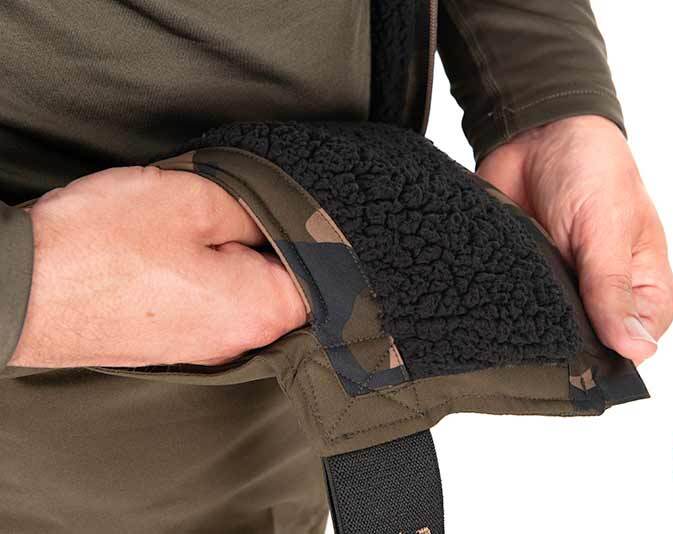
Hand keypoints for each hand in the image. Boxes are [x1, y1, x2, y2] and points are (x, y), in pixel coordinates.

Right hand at [9, 165, 306, 367]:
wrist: (17, 288)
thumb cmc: (99, 248)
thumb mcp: (196, 201)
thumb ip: (257, 214)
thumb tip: (281, 223)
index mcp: (258, 312)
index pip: (324, 279)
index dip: (315, 237)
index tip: (297, 209)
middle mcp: (236, 342)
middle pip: (282, 286)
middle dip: (267, 244)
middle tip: (235, 209)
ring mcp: (201, 347)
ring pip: (241, 292)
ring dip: (228, 256)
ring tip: (191, 227)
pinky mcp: (170, 341)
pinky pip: (206, 303)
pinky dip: (200, 273)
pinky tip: (169, 251)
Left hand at [477, 115, 672, 364]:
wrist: (535, 131)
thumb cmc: (590, 168)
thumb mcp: (605, 230)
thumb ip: (613, 289)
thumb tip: (636, 350)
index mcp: (644, 285)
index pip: (634, 344)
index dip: (608, 355)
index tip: (578, 355)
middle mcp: (603, 293)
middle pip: (588, 344)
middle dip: (564, 344)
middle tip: (538, 336)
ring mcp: (562, 287)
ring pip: (548, 329)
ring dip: (530, 324)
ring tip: (512, 319)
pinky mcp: (525, 276)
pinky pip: (513, 305)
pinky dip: (501, 306)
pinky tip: (488, 307)